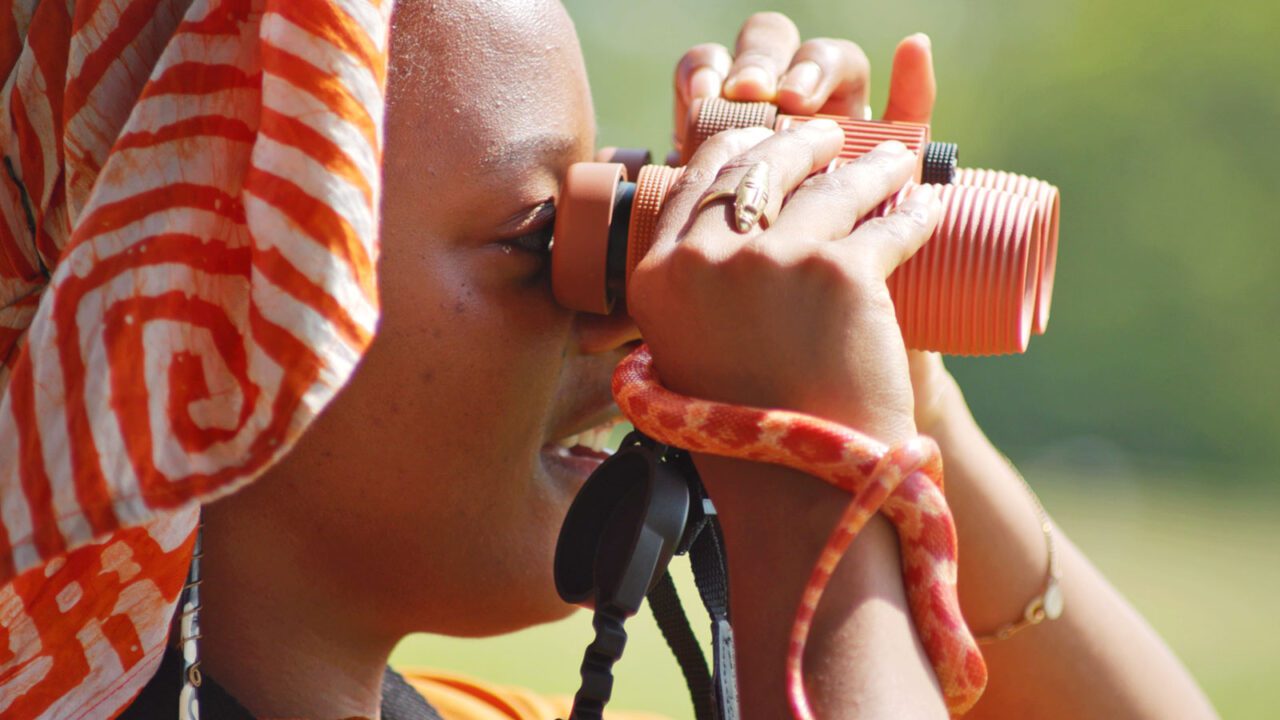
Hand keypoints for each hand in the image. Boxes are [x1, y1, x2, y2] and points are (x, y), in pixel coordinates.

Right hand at [674, 15, 961, 436]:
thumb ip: (692, 304)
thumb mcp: (687, 359)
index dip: (738, 148)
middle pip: (759, 166)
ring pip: (830, 185)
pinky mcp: (839, 273)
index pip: (696, 180)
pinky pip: (889, 224)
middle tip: (835, 137)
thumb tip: (713, 255)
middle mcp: (704, 260)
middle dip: (803, 141)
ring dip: (872, 165)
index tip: (766, 139)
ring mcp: (771, 261)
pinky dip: (916, 213)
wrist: (799, 496)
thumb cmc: (749, 442)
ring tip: (897, 163)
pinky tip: (929, 206)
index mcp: (657, 279)